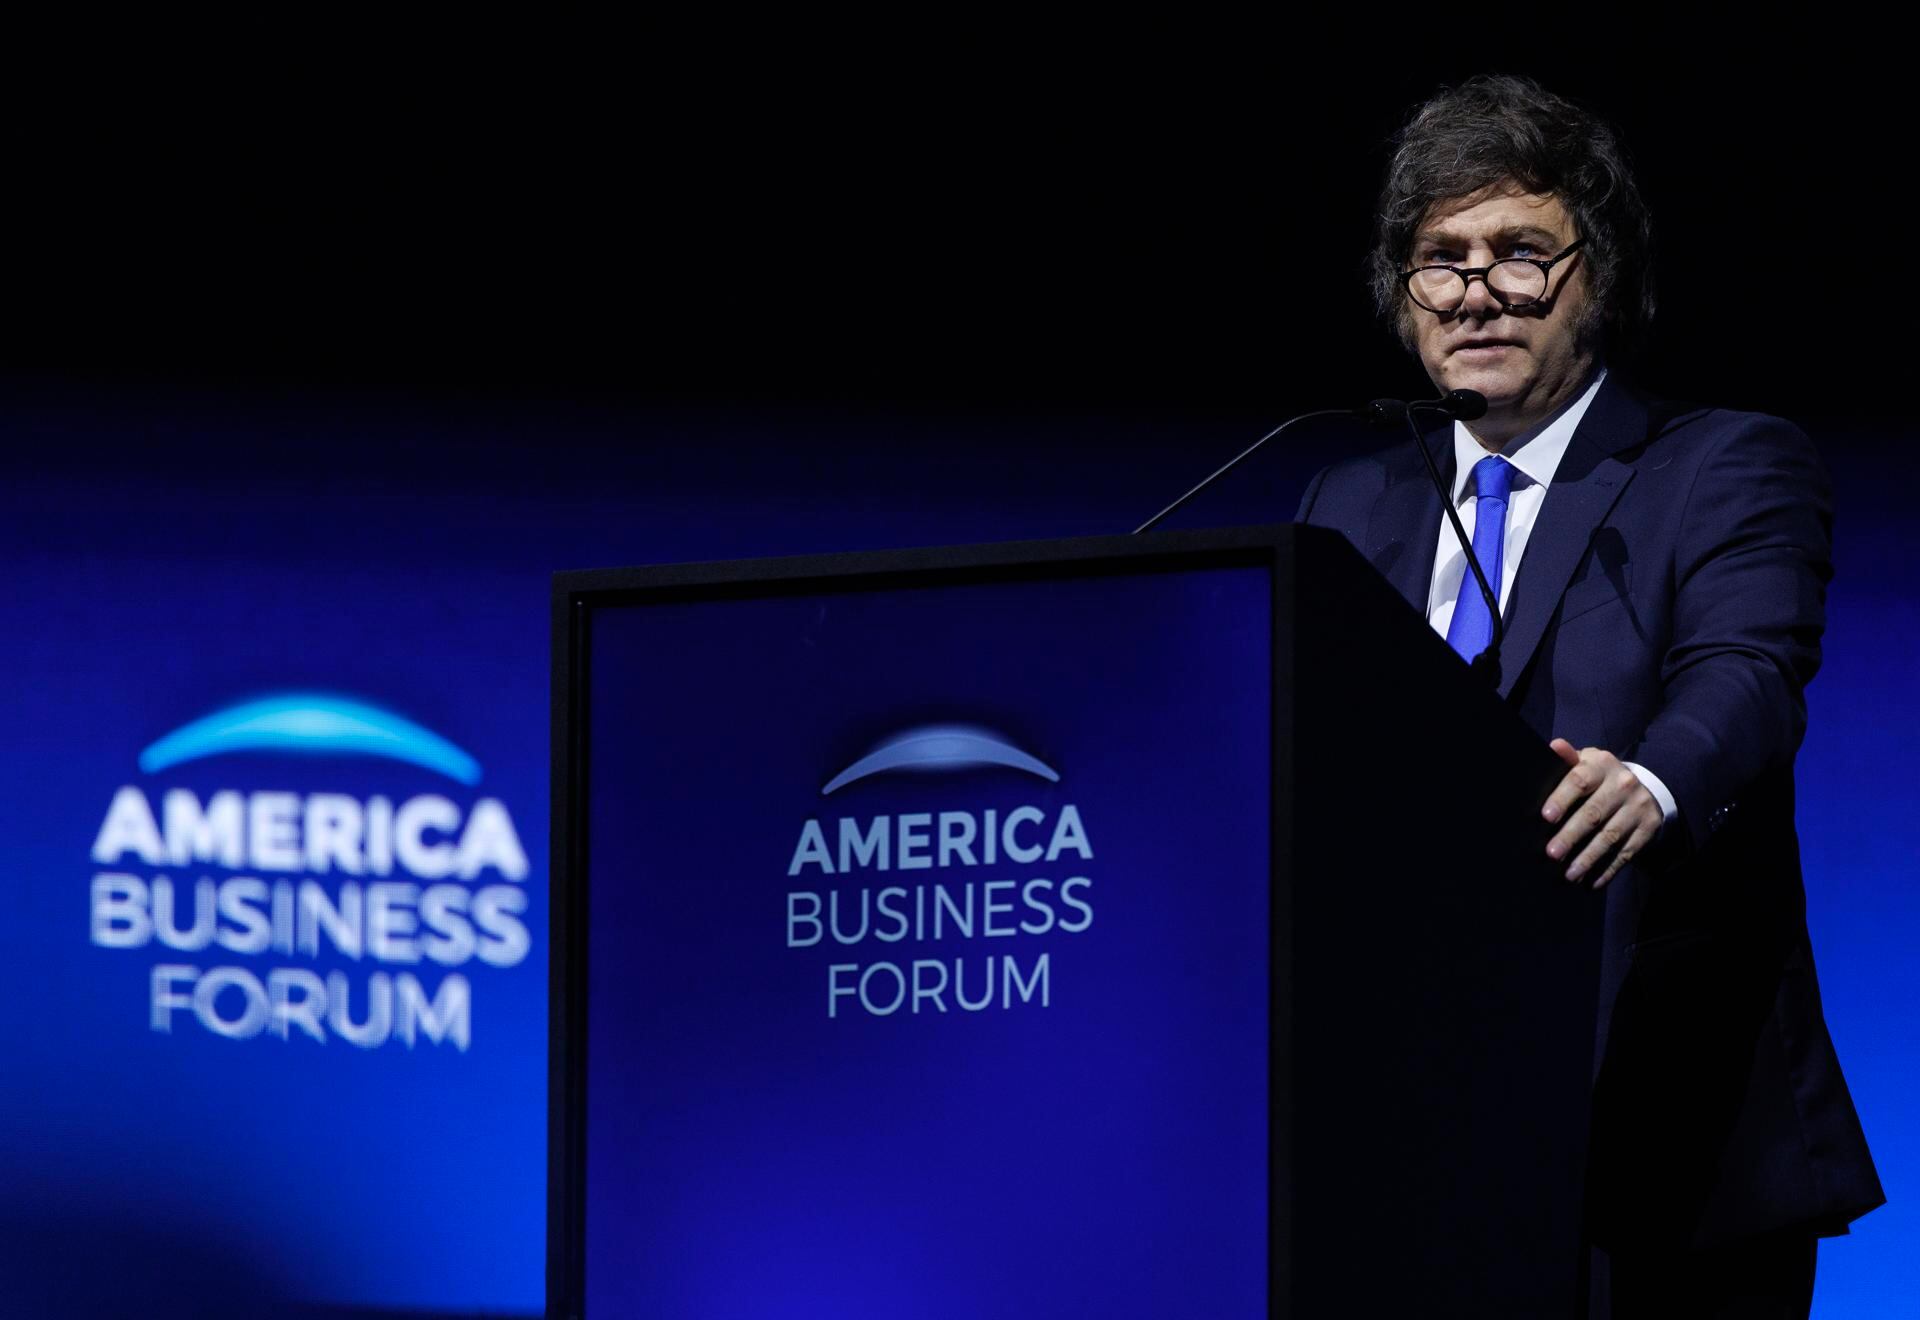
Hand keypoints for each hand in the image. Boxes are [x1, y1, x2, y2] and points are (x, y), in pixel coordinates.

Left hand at [1541, 739, 1662, 888]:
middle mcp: (1624, 784)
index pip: (1580, 780)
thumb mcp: (1586, 762)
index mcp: (1602, 765)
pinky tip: (1592, 882)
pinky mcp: (1648, 828)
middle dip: (1571, 835)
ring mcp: (1638, 807)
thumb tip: (1554, 746)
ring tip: (1569, 874)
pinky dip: (1608, 869)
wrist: (1643, 787)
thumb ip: (1568, 759)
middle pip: (1594, 813)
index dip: (1563, 798)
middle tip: (1551, 853)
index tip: (1546, 817)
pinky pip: (1626, 852)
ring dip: (1588, 858)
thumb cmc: (1598, 777)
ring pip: (1610, 836)